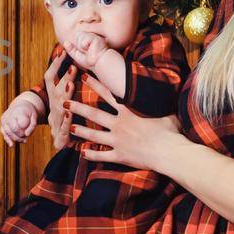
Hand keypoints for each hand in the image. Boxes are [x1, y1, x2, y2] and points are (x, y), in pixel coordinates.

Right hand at [0, 94, 40, 145]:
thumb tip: (26, 135)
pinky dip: (8, 140)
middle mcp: (9, 115)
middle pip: (14, 129)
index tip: (29, 131)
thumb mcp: (34, 116)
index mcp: (18, 111)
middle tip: (26, 137)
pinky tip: (12, 145)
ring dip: (16, 139)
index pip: (22, 124)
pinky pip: (3, 133)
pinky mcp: (1, 124)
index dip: (26, 130)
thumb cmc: (28, 112)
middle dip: (21, 135)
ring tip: (24, 140)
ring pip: (8, 133)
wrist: (19, 106)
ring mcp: (4, 120)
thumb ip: (33, 126)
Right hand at [44, 52, 75, 149]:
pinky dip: (66, 119)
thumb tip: (76, 63)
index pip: (51, 77)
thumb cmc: (65, 118)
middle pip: (56, 89)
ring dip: (65, 94)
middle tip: (72, 65)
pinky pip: (63, 125)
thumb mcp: (65, 101)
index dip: (55, 65)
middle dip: (64, 77)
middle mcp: (54, 106)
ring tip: (70, 84)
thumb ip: (68, 84)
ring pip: (60, 105)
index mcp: (54, 97)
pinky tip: (70, 113)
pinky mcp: (61, 134)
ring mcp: (57, 119)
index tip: (62, 51)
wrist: (59, 142)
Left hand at [66, 30, 107, 70]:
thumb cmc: (91, 61)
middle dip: (79, 45)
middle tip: (87, 51)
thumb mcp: (77, 55)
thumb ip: (71, 48)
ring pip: (79, 37)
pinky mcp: (96, 38)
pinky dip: (85, 47)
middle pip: (77, 35)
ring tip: (89, 51)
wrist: (100, 64)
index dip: (78, 45)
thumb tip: (65, 42)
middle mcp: (92, 34)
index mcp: (88, 36)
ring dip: (82, 47)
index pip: (76, 35)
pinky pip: (83, 41)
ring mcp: (94, 35)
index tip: (85, 50)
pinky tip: (91, 50)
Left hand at [68, 74, 182, 171]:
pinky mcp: (120, 155)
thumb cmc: (170, 129)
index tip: (83, 77)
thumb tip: (161, 84)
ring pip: (94, 135)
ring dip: (80, 131)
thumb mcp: (164, 108)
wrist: (169, 151)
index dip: (94, 84)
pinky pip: (103, 156)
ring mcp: (118, 141)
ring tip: (69, 127)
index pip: (107, 94)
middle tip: (64, 102)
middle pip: (94, 114)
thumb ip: (155, 99)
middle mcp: (119, 124)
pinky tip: (82, 153)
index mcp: (129, 110)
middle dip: (77, 108)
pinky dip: (92, 155)